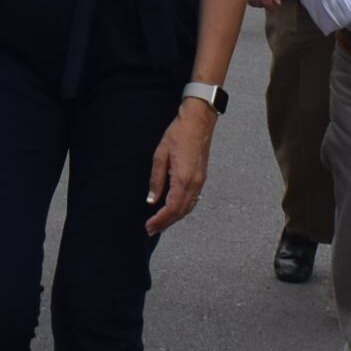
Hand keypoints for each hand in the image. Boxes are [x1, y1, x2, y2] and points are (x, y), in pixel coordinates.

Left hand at [144, 99, 216, 232]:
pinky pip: (193, 200)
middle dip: (166, 223)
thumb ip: (156, 180)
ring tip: (161, 223)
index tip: (148, 227)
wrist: (198, 121)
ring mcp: (200, 181)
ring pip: (188, 208)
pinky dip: (183, 209)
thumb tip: (151, 200)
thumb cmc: (178, 134)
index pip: (171, 208)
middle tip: (151, 230)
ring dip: (174, 218)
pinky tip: (174, 210)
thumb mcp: (160, 155)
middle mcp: (194, 184)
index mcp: (183, 179)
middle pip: (180, 212)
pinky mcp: (202, 178)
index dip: (159, 220)